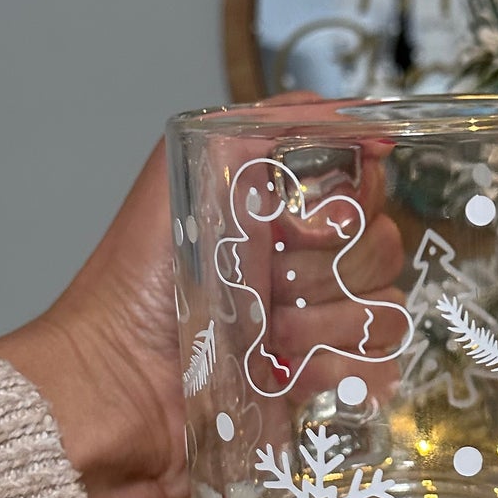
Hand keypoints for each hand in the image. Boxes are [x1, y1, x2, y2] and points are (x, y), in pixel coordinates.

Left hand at [0, 97, 404, 497]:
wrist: (113, 385)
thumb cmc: (136, 281)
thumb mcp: (182, 175)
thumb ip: (250, 130)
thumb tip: (328, 105)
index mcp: (284, 219)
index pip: (366, 195)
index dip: (349, 203)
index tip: (303, 221)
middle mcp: (309, 271)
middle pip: (383, 251)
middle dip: (331, 269)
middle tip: (272, 284)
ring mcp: (319, 333)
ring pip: (384, 314)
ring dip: (327, 326)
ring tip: (269, 342)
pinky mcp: (320, 392)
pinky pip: (379, 373)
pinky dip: (339, 373)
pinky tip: (290, 377)